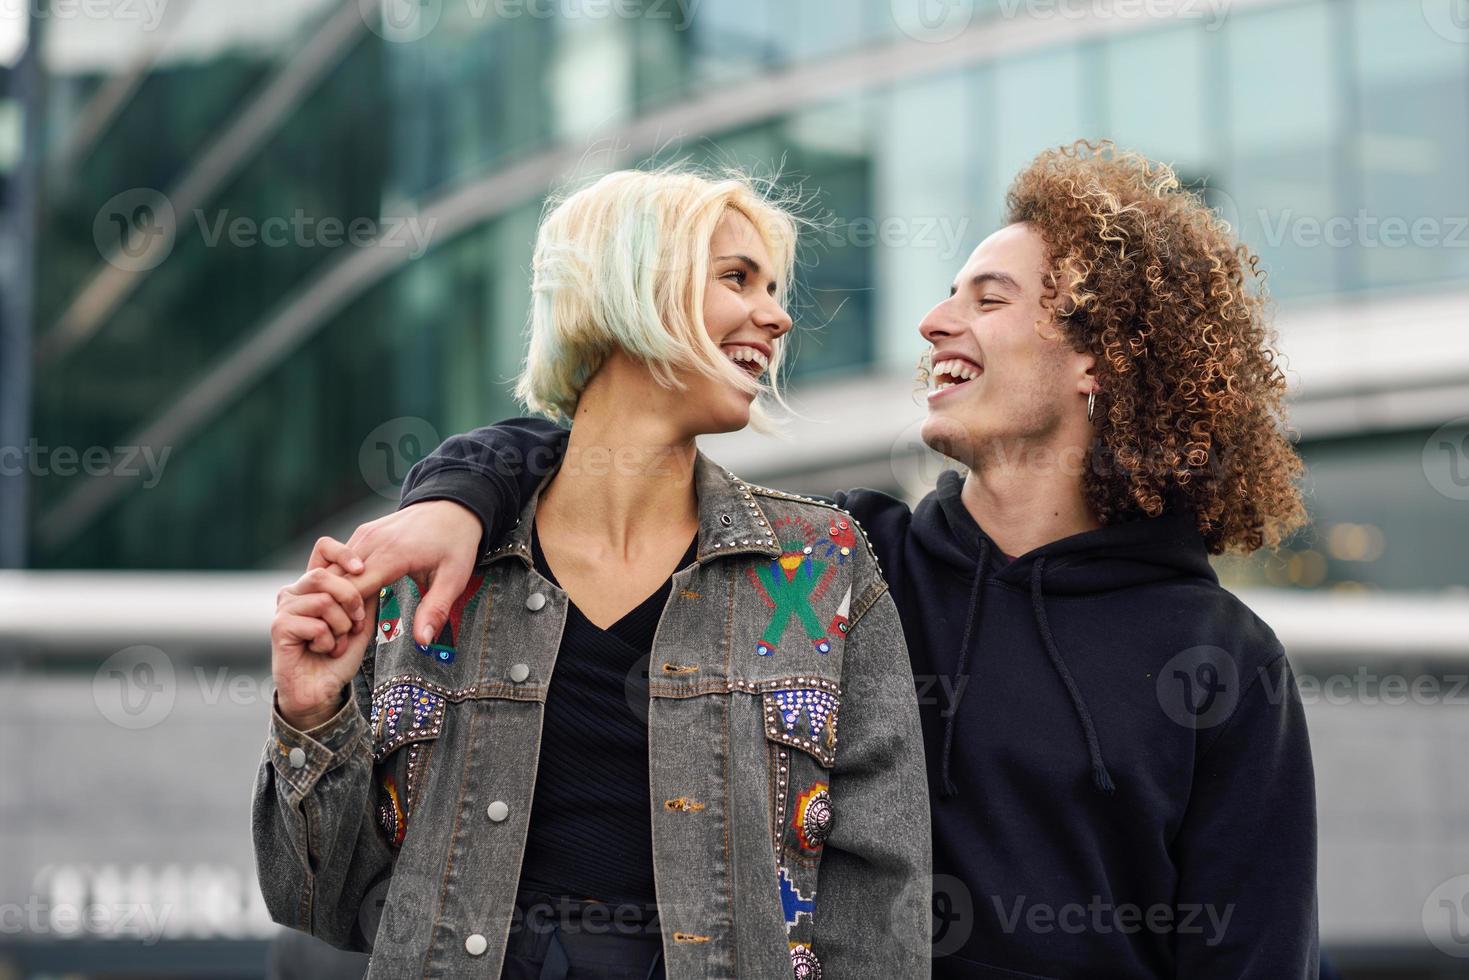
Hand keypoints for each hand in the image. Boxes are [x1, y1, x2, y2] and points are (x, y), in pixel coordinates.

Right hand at [271, 566, 375, 728]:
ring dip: (341, 627)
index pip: (323, 549)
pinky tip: (322, 650)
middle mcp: (295, 591)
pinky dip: (329, 642)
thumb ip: (366, 594)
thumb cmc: (340, 655)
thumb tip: (374, 569)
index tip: (362, 569)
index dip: (343, 553)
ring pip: (323, 601)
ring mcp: (284, 608)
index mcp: (315, 585)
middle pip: (324, 575)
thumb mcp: (361, 620)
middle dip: (350, 599)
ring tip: (337, 642)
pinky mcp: (278, 627)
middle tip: (356, 623)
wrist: (322, 689)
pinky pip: (315, 625)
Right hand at [309, 500, 481, 647]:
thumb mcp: (454, 579)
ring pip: (332, 566)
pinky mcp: (363, 532)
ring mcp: (365, 534)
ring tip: (349, 612)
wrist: (453, 506)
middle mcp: (373, 541)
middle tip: (348, 626)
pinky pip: (339, 557)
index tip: (356, 629)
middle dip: (336, 604)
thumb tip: (423, 641)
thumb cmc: (455, 542)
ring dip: (335, 590)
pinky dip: (340, 577)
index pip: (354, 587)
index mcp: (393, 554)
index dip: (350, 612)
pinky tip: (352, 594)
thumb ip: (436, 609)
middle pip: (336, 578)